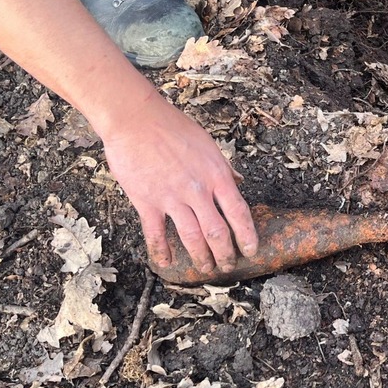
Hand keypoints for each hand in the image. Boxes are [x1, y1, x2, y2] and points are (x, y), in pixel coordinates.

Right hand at [102, 98, 257, 274]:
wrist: (137, 119)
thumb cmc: (173, 127)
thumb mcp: (208, 144)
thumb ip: (224, 167)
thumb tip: (240, 180)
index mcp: (216, 175)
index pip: (239, 212)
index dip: (247, 235)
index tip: (251, 250)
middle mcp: (198, 189)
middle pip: (217, 231)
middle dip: (225, 253)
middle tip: (228, 266)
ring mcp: (172, 197)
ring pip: (191, 237)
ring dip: (201, 257)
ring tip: (206, 269)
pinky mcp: (147, 201)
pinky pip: (157, 233)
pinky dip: (162, 251)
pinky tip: (166, 263)